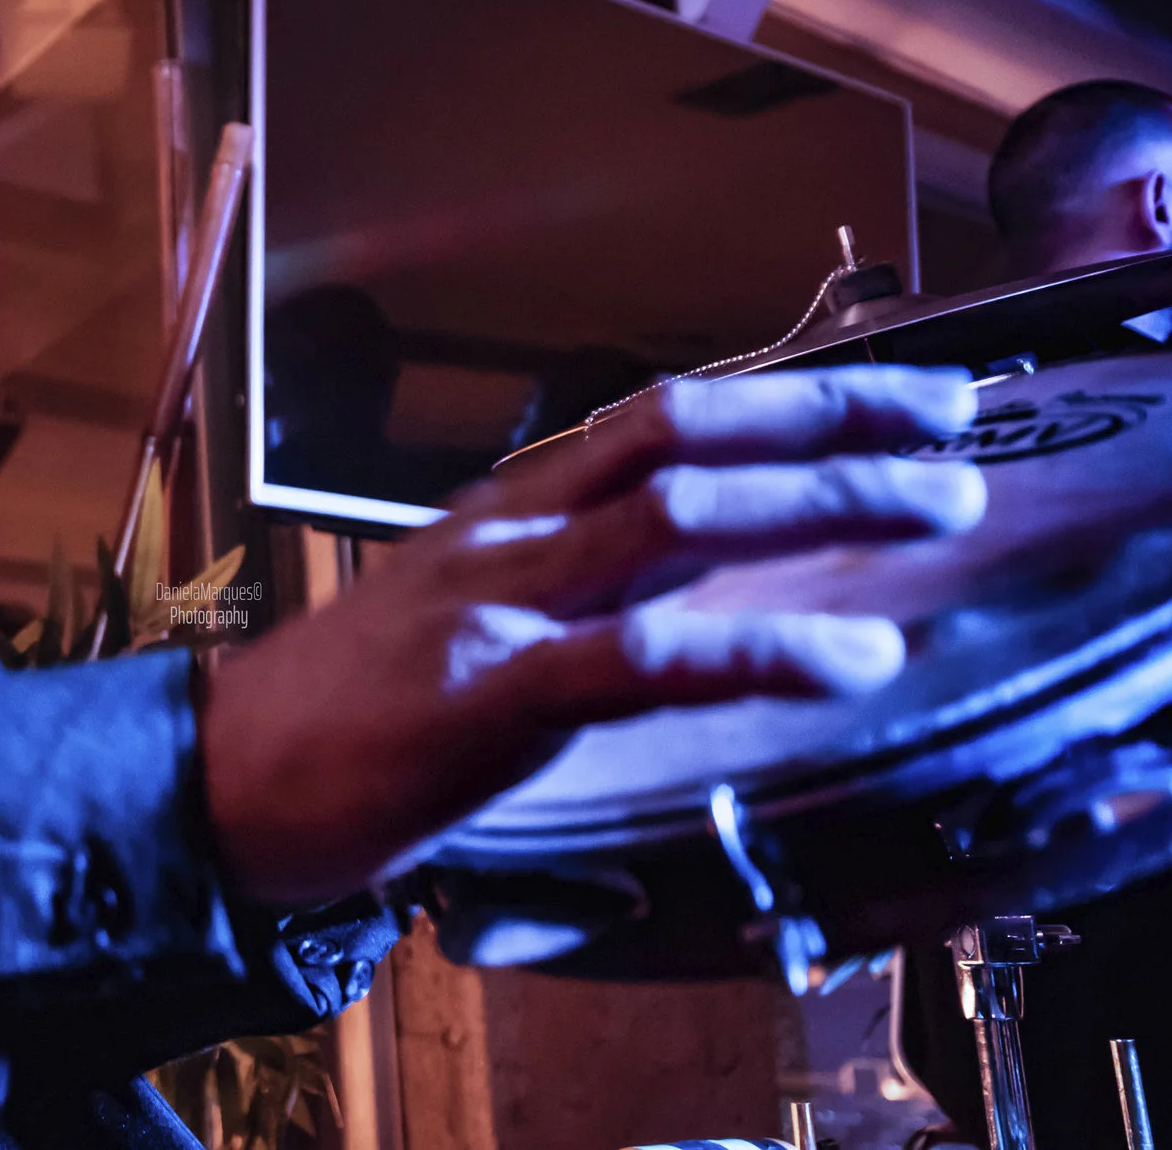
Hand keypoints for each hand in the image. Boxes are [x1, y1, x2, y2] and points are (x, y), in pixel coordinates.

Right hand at [199, 366, 984, 904]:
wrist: (218, 780)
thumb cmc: (343, 713)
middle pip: (679, 430)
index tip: (897, 391)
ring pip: (674, 514)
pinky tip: (850, 656)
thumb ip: (572, 587)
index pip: (659, 418)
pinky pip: (644, 656)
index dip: (785, 393)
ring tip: (933, 503)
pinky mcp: (490, 695)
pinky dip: (758, 650)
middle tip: (953, 416)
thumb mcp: (463, 615)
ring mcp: (495, 604)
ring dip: (817, 497)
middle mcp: (506, 532)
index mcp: (503, 511)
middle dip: (827, 412)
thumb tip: (702, 583)